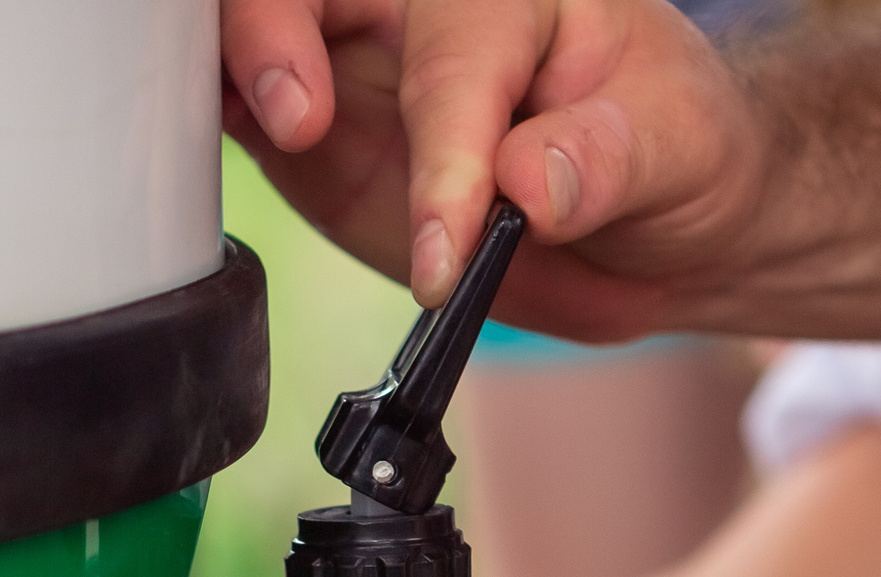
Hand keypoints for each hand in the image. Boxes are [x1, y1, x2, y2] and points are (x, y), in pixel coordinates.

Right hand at [221, 0, 763, 334]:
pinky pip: (239, 110)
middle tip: (299, 125)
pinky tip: (203, 151)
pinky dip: (212, 122)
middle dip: (278, 32)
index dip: (443, 155)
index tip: (451, 249)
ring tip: (254, 130)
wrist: (655, 218)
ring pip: (255, 30)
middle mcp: (420, 13)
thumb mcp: (678, 150)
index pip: (454, 59)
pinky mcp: (315, 133)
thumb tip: (531, 186)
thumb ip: (607, 161)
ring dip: (230, 69)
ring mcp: (355, 65)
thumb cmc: (671, 152)